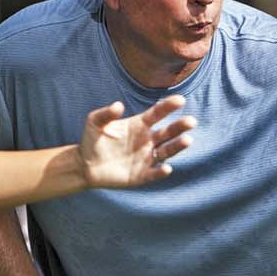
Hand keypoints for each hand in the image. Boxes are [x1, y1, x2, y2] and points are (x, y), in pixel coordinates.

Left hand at [78, 96, 196, 187]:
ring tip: (188, 140)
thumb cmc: (91, 140)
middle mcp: (147, 140)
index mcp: (139, 125)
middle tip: (191, 121)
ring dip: (177, 146)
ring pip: (166, 151)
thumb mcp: (95, 122)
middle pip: (167, 133)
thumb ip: (106, 113)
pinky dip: (160, 172)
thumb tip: (118, 105)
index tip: (180, 100)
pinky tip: (166, 168)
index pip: (157, 114)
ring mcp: (146, 158)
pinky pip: (154, 173)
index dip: (168, 107)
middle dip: (179, 127)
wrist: (85, 165)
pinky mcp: (141, 175)